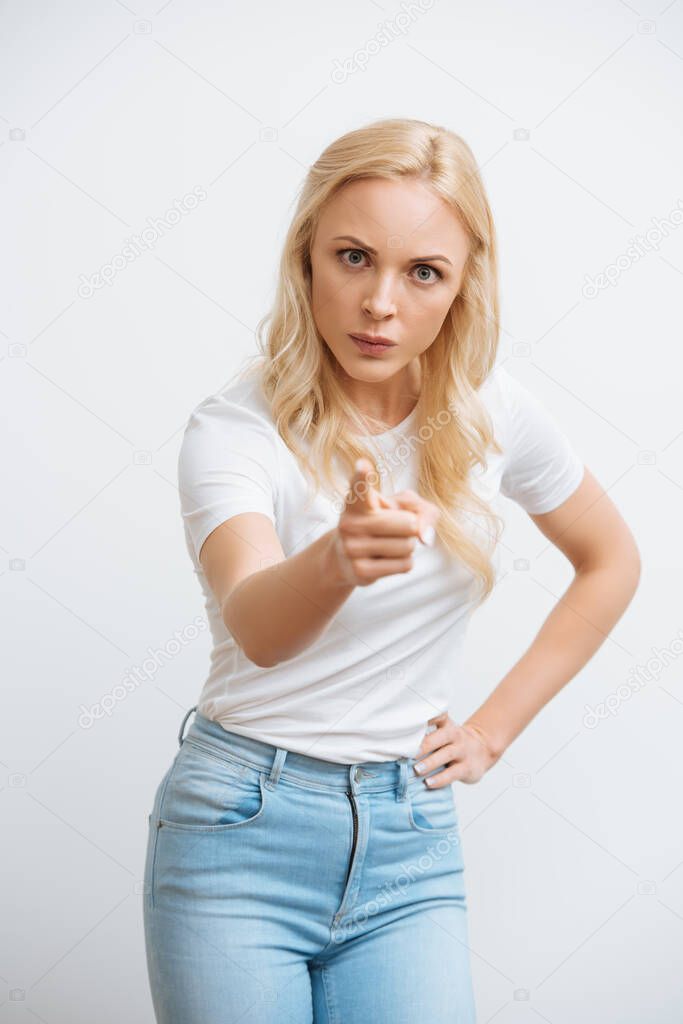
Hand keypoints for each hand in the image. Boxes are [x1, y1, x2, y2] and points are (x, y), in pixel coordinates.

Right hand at [333, 458, 439, 586]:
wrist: (347, 558)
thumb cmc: (381, 524)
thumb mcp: (403, 508)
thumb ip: (423, 510)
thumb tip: (425, 537)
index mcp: (357, 502)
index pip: (360, 487)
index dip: (363, 476)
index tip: (363, 465)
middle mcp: (349, 522)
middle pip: (409, 524)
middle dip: (412, 527)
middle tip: (395, 529)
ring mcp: (351, 548)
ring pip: (408, 546)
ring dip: (408, 547)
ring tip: (387, 545)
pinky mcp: (359, 571)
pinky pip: (404, 565)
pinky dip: (404, 563)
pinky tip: (385, 560)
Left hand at [413, 712, 500, 785]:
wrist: (483, 750)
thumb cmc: (454, 742)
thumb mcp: (445, 731)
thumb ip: (427, 733)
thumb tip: (400, 741)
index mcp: (447, 725)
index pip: (439, 716)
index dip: (428, 717)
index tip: (412, 721)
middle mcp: (456, 735)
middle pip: (439, 737)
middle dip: (423, 745)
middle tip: (407, 753)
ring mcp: (463, 751)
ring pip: (446, 755)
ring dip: (430, 762)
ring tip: (416, 770)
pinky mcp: (468, 767)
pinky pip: (452, 773)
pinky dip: (440, 779)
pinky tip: (428, 783)